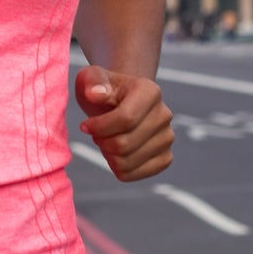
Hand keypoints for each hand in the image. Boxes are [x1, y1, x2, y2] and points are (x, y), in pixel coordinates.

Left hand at [75, 65, 173, 181]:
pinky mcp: (165, 158)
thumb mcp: (91, 78)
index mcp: (150, 91)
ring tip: (106, 141)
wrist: (118, 103)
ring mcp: (167, 138)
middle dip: (102, 142)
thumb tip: (96, 94)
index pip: (125, 119)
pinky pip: (134, 175)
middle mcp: (164, 115)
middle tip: (96, 134)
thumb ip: (92, 82)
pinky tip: (114, 154)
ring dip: (108, 155)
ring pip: (127, 162)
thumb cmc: (102, 90)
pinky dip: (117, 168)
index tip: (85, 126)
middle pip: (125, 144)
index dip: (99, 127)